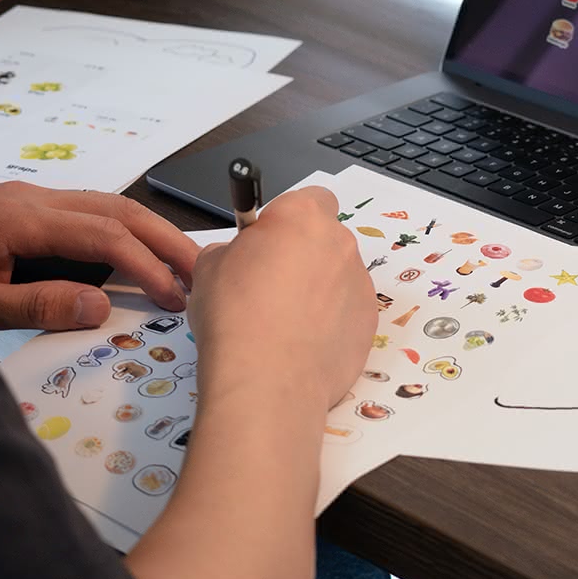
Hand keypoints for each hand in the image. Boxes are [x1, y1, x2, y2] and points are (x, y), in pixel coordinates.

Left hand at [0, 183, 198, 333]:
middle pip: (116, 208)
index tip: (176, 295)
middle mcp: (26, 197)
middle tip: (201, 270)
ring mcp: (22, 198)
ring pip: (103, 206)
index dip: (147, 264)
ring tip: (178, 266)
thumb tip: (102, 305)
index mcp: (18, 216)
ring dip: (144, 234)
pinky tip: (129, 259)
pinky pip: (81, 214)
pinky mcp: (17, 208)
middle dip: (163, 238)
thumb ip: (38, 304)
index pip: (104, 235)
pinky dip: (116, 234)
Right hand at [188, 185, 374, 411]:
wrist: (265, 380)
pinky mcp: (368, 323)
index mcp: (301, 217)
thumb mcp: (209, 268)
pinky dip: (330, 323)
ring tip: (284, 324)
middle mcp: (339, 243)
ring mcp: (360, 284)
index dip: (288, 220)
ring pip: (338, 277)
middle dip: (303, 255)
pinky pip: (348, 312)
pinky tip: (302, 344)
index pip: (310, 198)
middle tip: (271, 285)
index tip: (267, 242)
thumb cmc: (233, 316)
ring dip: (318, 290)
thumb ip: (231, 251)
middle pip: (325, 239)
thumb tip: (238, 258)